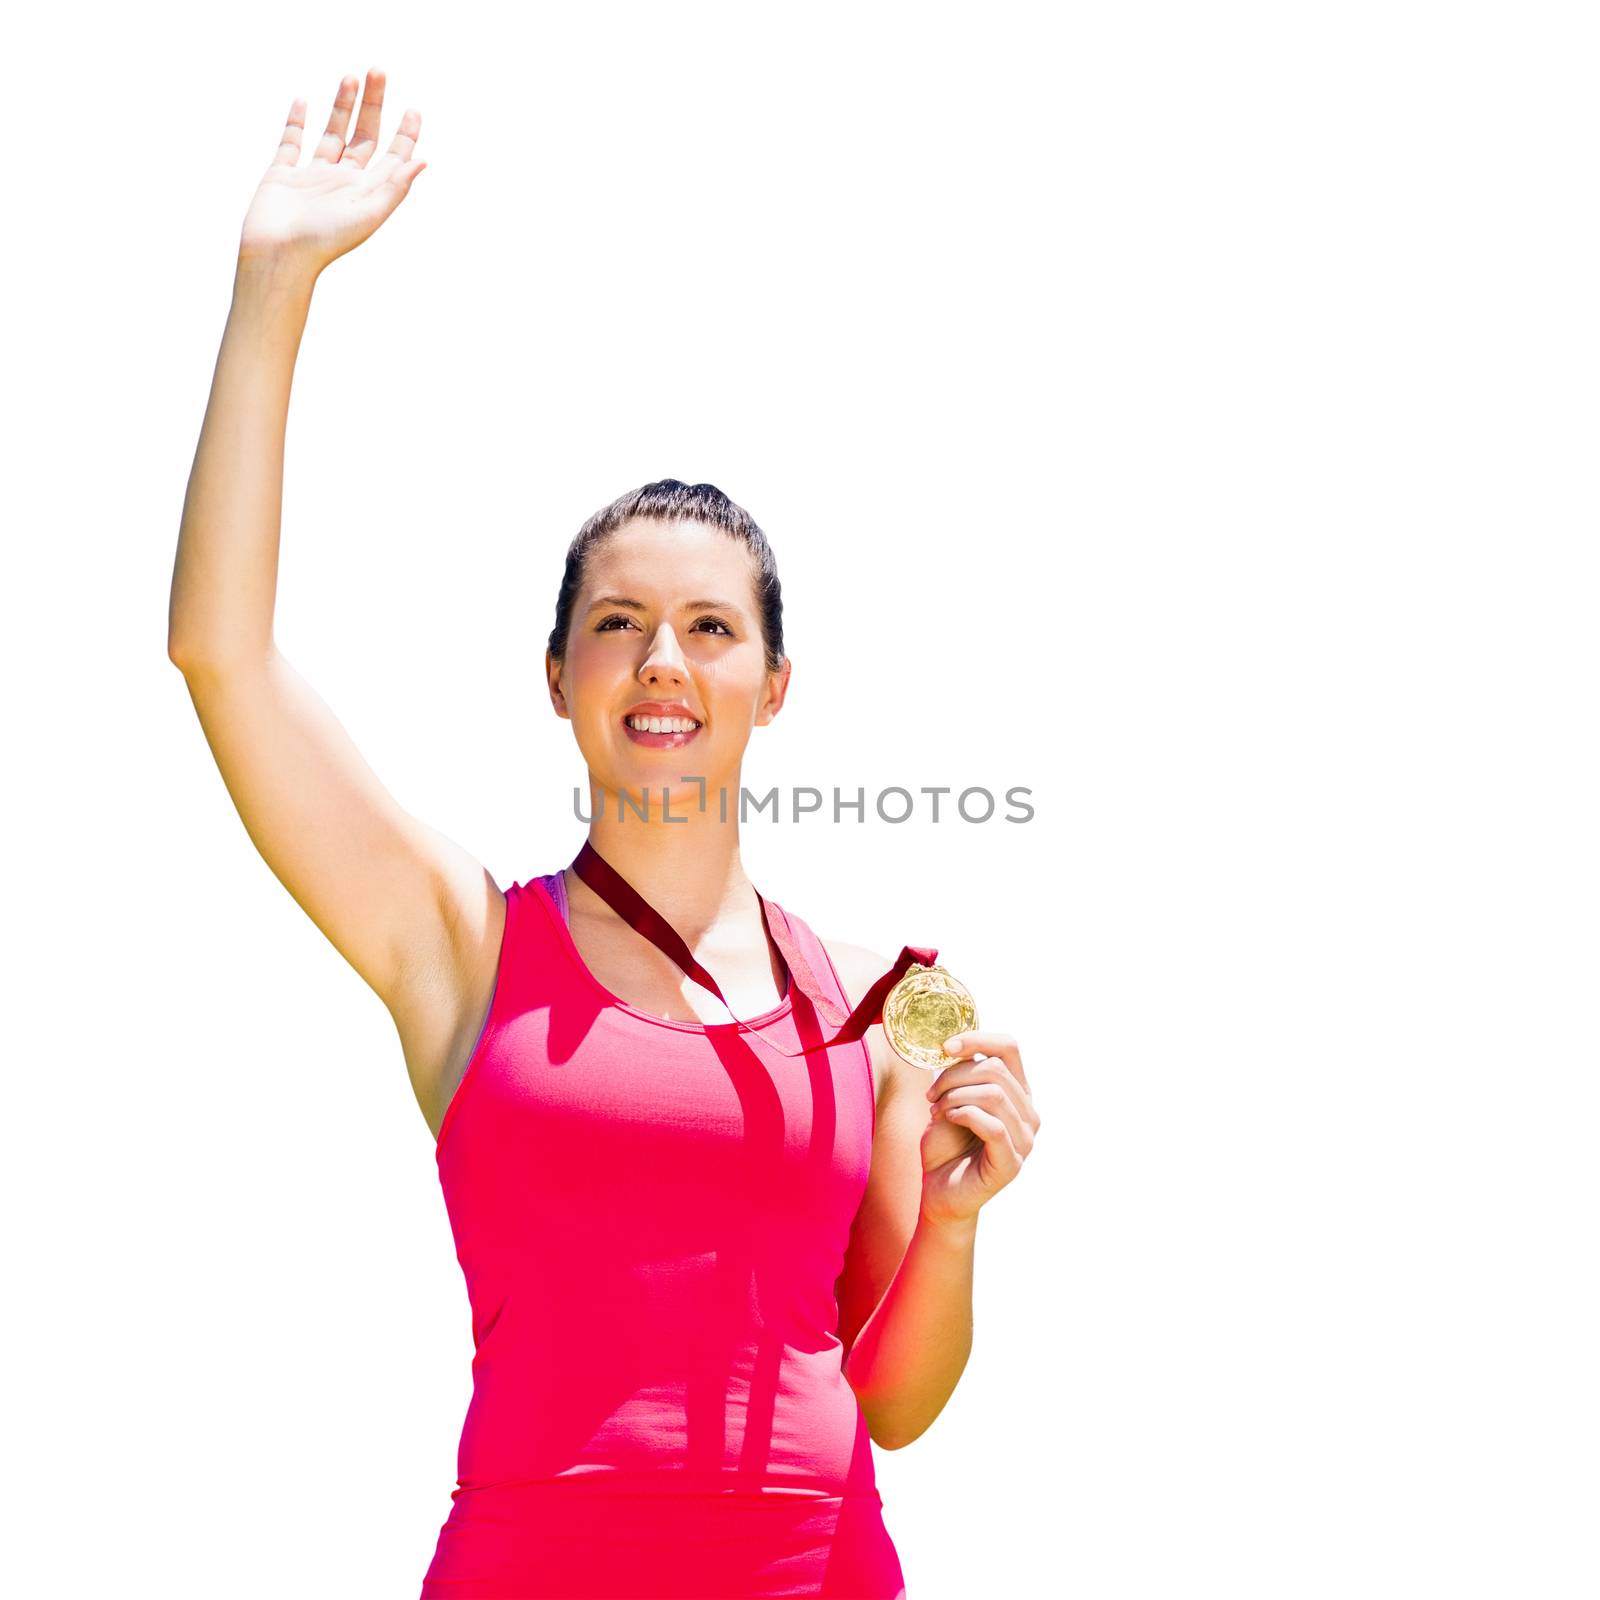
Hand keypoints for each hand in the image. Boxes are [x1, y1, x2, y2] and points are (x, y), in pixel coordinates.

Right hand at [239, 68, 426, 276]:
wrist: (279, 254)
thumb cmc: (326, 239)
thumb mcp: (369, 212)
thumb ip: (395, 186)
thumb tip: (423, 161)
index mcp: (366, 192)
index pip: (392, 158)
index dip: (405, 135)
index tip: (413, 110)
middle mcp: (342, 182)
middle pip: (363, 136)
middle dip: (372, 105)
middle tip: (378, 71)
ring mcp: (312, 177)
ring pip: (332, 134)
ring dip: (342, 106)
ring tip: (351, 77)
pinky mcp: (282, 175)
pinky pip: (291, 143)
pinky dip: (297, 122)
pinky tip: (304, 101)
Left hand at [918, 1031, 1039, 1227]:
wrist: (939, 1192)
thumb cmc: (945, 1146)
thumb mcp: (951, 1100)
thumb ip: (961, 1075)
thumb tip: (954, 1045)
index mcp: (1018, 1093)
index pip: (1009, 1048)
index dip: (977, 1039)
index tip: (945, 1047)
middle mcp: (1028, 1114)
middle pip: (995, 1069)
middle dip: (954, 1075)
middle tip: (931, 1094)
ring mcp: (1025, 1140)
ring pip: (993, 1094)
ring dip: (955, 1096)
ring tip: (936, 1109)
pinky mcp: (1012, 1163)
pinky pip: (993, 1125)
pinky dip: (963, 1114)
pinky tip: (947, 1118)